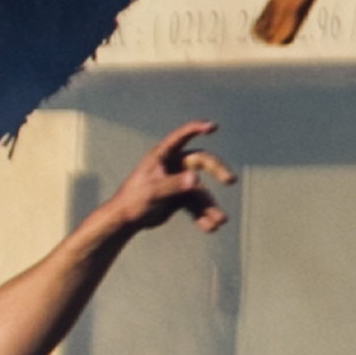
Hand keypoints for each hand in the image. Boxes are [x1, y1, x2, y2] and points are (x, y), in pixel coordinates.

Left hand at [106, 121, 236, 234]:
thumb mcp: (153, 192)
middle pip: (201, 161)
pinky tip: (209, 228)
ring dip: (210, 206)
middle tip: (230, 180)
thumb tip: (195, 181)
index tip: (213, 127)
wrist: (125, 220)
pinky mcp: (180, 197)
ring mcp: (178, 181)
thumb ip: (173, 185)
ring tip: (219, 221)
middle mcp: (173, 165)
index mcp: (162, 156)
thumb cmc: (133, 200)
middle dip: (217, 170)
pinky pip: (196, 205)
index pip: (180, 137)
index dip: (196, 128)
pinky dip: (202, 216)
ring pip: (201, 190)